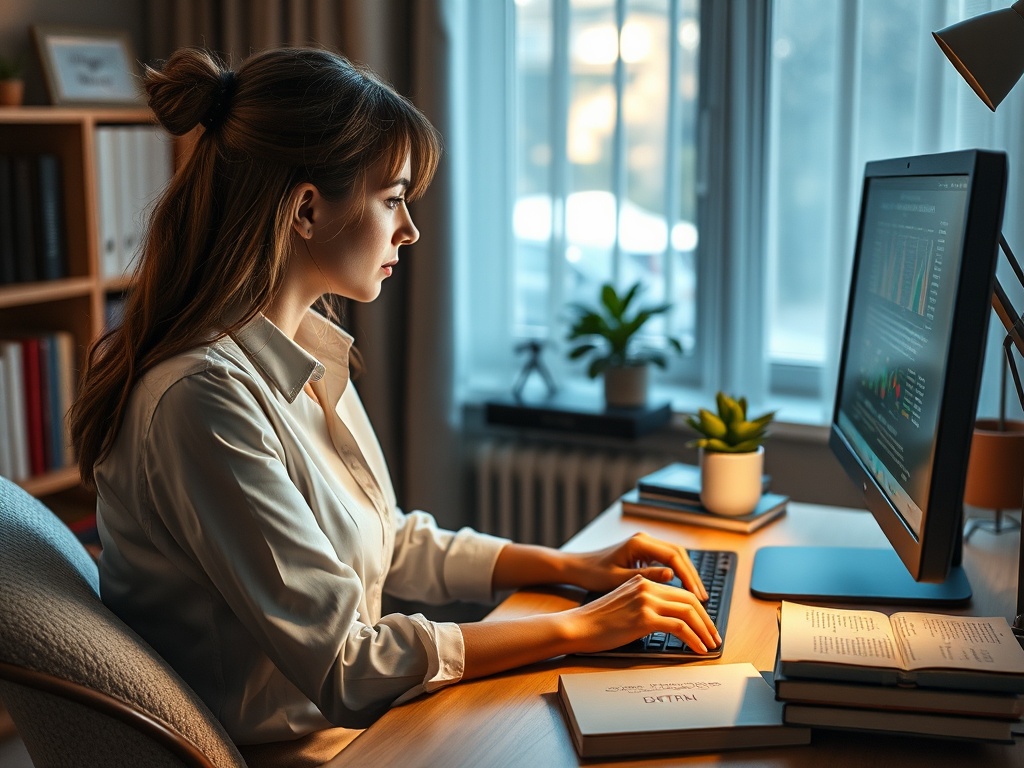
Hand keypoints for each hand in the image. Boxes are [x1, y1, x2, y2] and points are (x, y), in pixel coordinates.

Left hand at [565, 532, 708, 600]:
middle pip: (678, 555)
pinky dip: (677, 574)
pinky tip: (682, 590)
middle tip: (703, 598)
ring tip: (697, 596)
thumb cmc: (593, 574)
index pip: (673, 557)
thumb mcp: (619, 579)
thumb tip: (673, 576)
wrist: (578, 567)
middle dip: (692, 576)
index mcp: (639, 543)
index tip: (697, 595)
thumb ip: (646, 577)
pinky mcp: (643, 551)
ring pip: (674, 557)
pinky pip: (666, 560)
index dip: (688, 577)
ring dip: (687, 575)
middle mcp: (644, 539)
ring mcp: (644, 544)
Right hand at [567, 573, 720, 653]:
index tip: (705, 624)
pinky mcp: (644, 618)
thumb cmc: (597, 620)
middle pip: (689, 600)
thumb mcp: (624, 604)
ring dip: (704, 631)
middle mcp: (647, 586)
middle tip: (714, 636)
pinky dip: (694, 639)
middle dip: (707, 620)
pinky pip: (679, 627)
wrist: (577, 625)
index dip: (698, 609)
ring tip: (710, 644)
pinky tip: (698, 649)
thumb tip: (667, 618)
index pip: (680, 592)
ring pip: (689, 612)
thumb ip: (645, 604)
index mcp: (642, 581)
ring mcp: (646, 601)